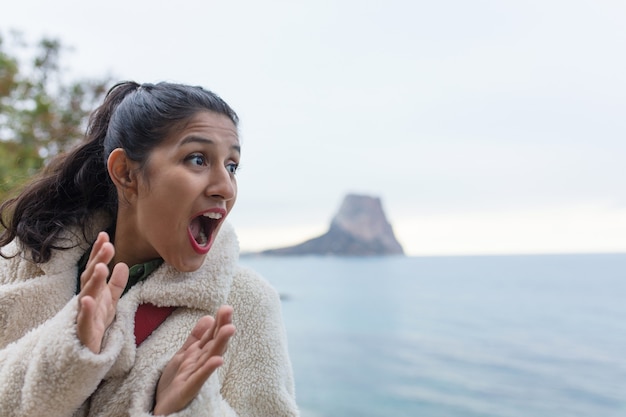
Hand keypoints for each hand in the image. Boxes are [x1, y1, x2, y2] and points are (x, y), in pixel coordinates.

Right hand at [76, 231, 128, 353]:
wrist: (86, 352)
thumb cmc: (96, 323)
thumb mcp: (110, 302)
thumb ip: (116, 284)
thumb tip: (123, 264)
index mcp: (94, 290)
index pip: (95, 268)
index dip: (98, 252)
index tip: (104, 235)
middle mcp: (87, 298)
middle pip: (90, 277)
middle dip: (98, 261)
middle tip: (108, 245)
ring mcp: (84, 313)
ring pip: (87, 294)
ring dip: (93, 280)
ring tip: (101, 267)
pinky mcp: (84, 330)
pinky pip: (84, 319)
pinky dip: (85, 309)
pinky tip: (87, 299)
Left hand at [153, 305, 235, 415]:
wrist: (162, 409)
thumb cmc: (174, 383)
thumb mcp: (184, 355)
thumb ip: (196, 338)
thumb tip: (209, 317)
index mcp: (198, 355)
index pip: (211, 336)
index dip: (218, 322)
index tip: (226, 308)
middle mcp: (200, 365)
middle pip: (212, 344)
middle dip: (221, 328)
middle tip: (229, 310)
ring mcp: (194, 378)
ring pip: (209, 358)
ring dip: (220, 343)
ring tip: (230, 329)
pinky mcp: (186, 391)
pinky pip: (198, 380)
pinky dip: (208, 370)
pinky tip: (218, 361)